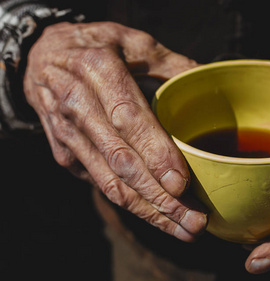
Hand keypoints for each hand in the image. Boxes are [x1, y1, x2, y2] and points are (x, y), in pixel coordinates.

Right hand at [23, 22, 206, 241]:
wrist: (40, 57)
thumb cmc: (94, 46)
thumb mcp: (132, 40)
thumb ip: (170, 62)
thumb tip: (208, 78)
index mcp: (97, 70)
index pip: (128, 118)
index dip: (155, 153)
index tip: (181, 184)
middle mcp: (78, 105)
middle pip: (121, 160)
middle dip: (159, 197)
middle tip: (195, 221)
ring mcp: (68, 134)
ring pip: (110, 182)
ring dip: (148, 211)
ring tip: (183, 229)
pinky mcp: (65, 154)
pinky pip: (101, 184)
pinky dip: (131, 203)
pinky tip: (159, 216)